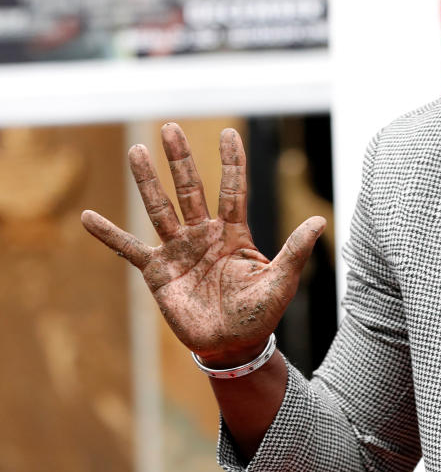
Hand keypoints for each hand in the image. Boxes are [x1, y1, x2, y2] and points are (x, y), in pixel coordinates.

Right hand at [81, 123, 323, 365]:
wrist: (233, 345)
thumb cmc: (260, 312)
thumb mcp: (281, 280)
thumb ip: (296, 249)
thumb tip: (321, 219)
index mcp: (234, 233)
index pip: (233, 188)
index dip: (232, 161)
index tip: (229, 132)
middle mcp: (204, 234)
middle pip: (191, 188)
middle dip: (181, 159)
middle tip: (171, 127)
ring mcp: (179, 250)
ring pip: (160, 208)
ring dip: (147, 181)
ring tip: (136, 151)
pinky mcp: (157, 271)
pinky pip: (129, 248)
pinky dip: (109, 234)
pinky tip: (87, 216)